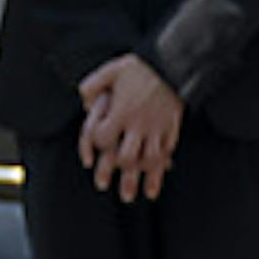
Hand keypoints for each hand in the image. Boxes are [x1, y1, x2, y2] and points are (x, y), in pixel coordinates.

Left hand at [76, 52, 184, 201]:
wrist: (175, 63)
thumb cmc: (141, 67)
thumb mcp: (111, 70)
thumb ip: (93, 85)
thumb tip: (83, 103)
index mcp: (121, 112)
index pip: (102, 138)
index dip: (93, 144)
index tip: (93, 146)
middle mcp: (139, 124)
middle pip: (126, 156)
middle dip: (116, 170)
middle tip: (105, 183)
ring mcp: (158, 128)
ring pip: (148, 161)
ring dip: (139, 178)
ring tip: (132, 195)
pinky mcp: (172, 129)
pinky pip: (166, 154)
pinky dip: (160, 169)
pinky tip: (155, 182)